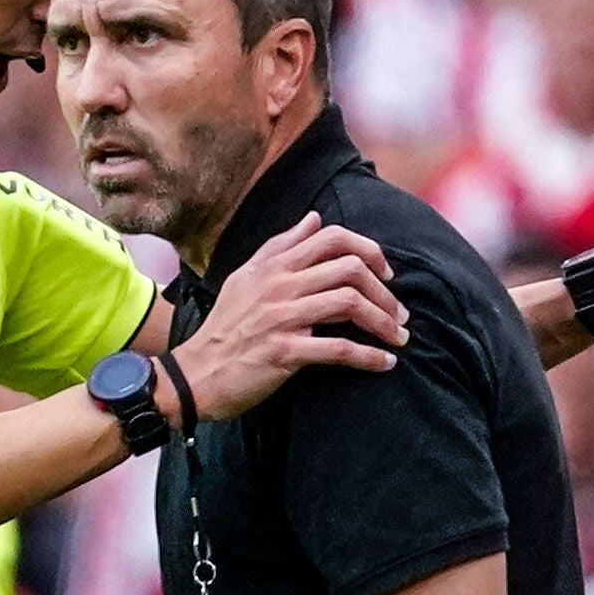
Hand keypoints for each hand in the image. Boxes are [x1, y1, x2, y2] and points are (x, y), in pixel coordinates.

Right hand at [177, 214, 406, 421]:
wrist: (195, 376)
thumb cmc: (224, 329)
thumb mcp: (246, 278)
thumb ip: (280, 247)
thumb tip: (314, 218)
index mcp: (273, 266)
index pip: (331, 238)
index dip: (368, 250)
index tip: (385, 274)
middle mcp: (279, 285)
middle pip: (349, 269)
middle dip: (384, 291)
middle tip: (398, 312)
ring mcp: (282, 318)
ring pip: (348, 304)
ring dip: (383, 322)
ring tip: (398, 337)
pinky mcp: (284, 352)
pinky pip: (338, 349)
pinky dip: (368, 356)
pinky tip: (385, 364)